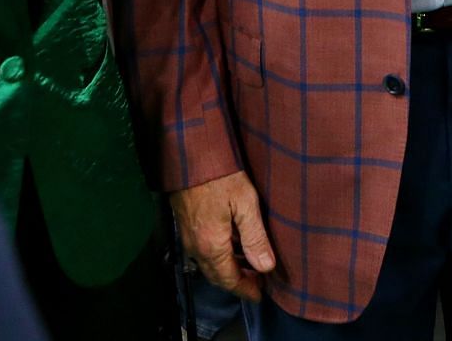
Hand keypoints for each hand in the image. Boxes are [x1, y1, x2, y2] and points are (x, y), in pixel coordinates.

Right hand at [170, 171, 277, 300]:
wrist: (190, 156)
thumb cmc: (220, 176)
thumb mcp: (245, 204)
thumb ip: (255, 238)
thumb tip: (265, 267)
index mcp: (212, 246)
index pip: (229, 279)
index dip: (245, 289)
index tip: (259, 295)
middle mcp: (196, 247)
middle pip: (217, 275)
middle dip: (237, 282)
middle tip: (258, 281)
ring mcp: (188, 237)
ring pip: (209, 264)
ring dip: (228, 269)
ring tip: (250, 264)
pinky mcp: (186, 225)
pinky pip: (203, 251)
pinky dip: (220, 256)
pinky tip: (233, 245)